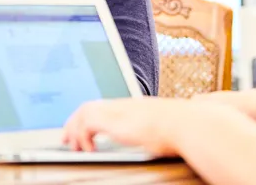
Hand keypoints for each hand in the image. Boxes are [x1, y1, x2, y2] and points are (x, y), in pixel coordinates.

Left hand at [62, 98, 201, 156]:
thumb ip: (154, 128)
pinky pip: (88, 123)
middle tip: (67, 139)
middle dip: (74, 122)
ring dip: (75, 129)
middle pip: (90, 105)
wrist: (187, 124)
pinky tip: (89, 149)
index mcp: (134, 106)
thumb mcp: (163, 127)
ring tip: (73, 146)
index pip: (103, 105)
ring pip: (85, 111)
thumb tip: (160, 136)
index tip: (81, 130)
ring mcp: (120, 111)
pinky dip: (83, 136)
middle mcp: (124, 105)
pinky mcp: (116, 121)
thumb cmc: (181, 129)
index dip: (88, 117)